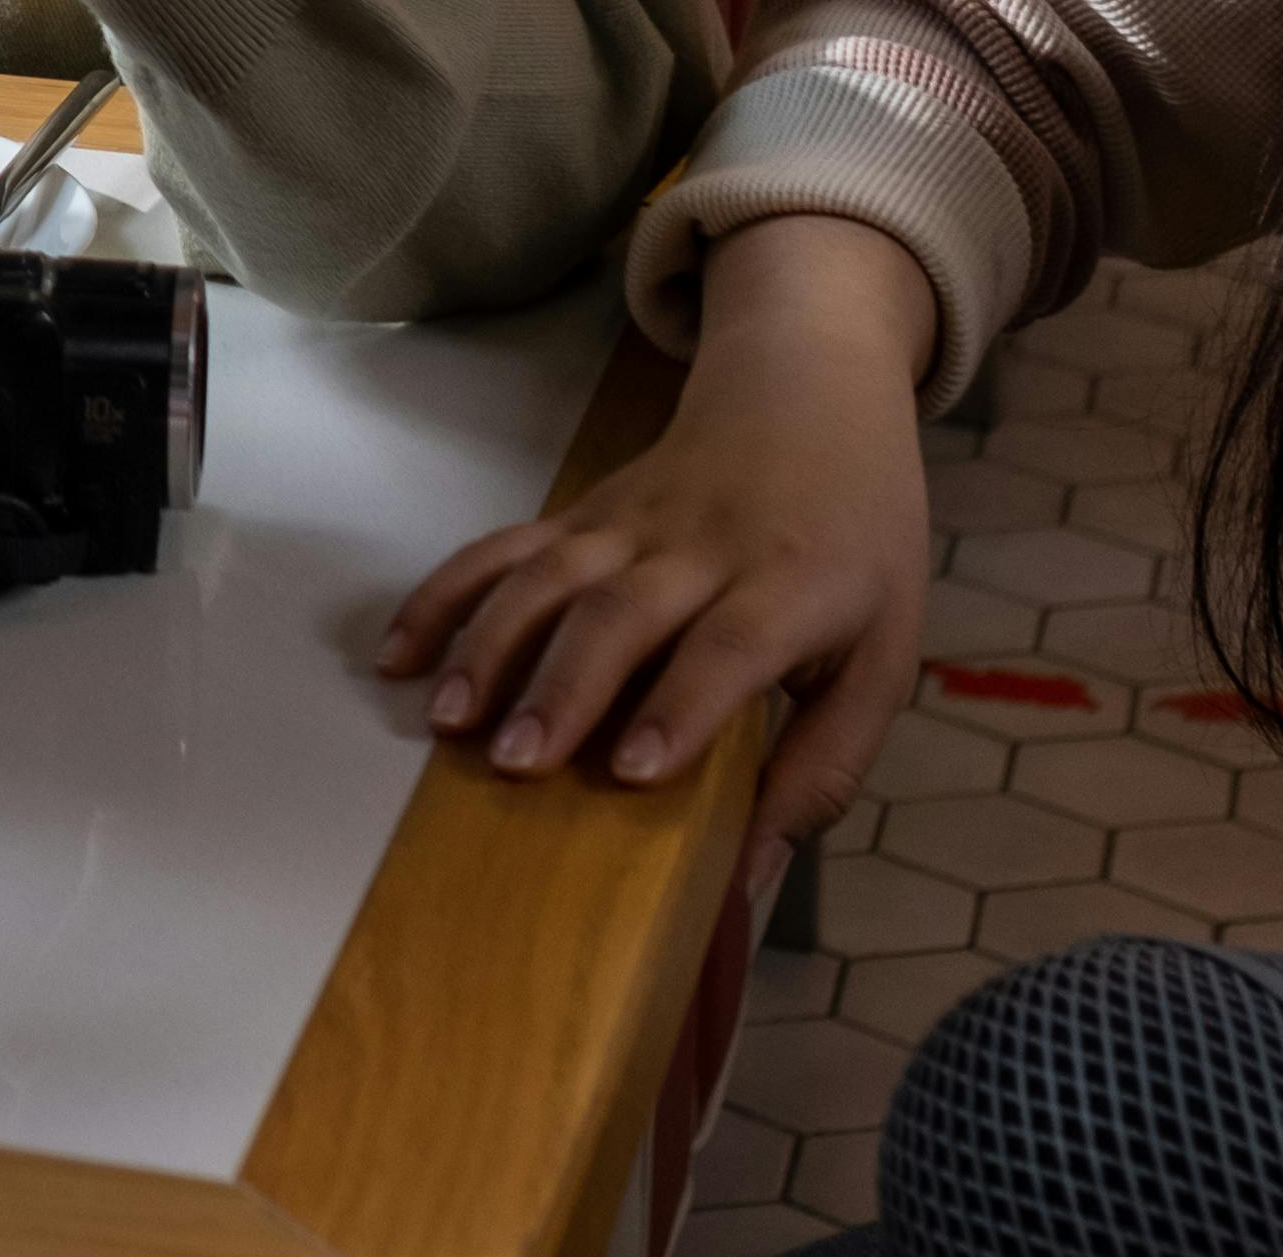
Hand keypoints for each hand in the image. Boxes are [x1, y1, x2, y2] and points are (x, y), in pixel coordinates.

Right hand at [368, 215, 941, 899]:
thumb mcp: (882, 658)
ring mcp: (630, 522)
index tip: (632, 771)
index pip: (730, 645)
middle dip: (564, 686)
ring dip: (491, 641)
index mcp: (792, 585)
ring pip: (550, 574)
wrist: (811, 399)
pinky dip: (446, 593)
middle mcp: (702, 548)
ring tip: (448, 717)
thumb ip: (825, 769)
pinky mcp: (582, 511)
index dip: (682, 705)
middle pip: (622, 611)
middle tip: (513, 761)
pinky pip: (504, 547)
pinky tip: (400, 650)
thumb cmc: (857, 549)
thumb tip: (755, 883)